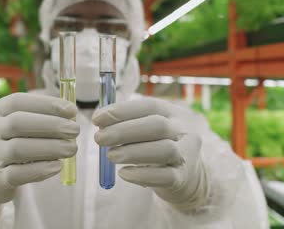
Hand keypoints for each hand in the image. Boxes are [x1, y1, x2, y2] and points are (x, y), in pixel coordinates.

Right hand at [0, 93, 78, 224]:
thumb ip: (35, 117)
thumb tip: (69, 113)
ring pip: (21, 148)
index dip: (47, 104)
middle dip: (52, 125)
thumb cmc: (6, 146)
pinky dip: (42, 169)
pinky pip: (21, 173)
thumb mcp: (11, 127)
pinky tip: (57, 165)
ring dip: (52, 147)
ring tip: (72, 148)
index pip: (18, 101)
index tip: (71, 110)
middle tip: (75, 130)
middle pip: (19, 123)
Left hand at [92, 98, 209, 210]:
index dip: (122, 111)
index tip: (97, 119)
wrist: (186, 176)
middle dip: (124, 131)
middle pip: (157, 125)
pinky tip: (124, 173)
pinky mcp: (182, 178)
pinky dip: (142, 174)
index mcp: (171, 113)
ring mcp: (185, 154)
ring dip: (132, 152)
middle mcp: (182, 130)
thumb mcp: (146, 129)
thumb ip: (126, 122)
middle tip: (99, 138)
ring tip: (110, 155)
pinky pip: (165, 176)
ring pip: (164, 149)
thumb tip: (99, 120)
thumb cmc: (157, 146)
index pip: (149, 106)